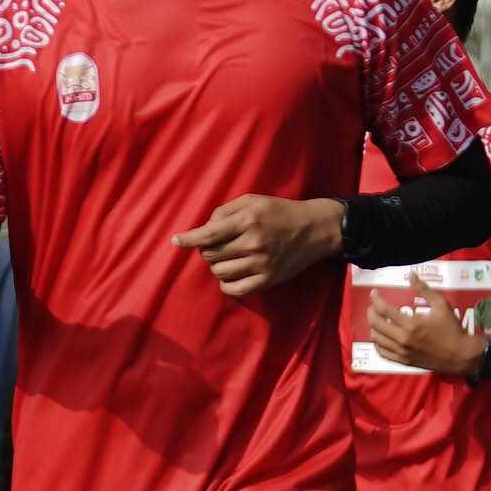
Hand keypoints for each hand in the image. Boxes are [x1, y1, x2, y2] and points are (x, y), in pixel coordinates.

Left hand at [172, 194, 343, 297]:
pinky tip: (230, 275)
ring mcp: (261, 264)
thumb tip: (204, 228)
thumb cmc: (280, 212)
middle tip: (217, 244)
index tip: (176, 240)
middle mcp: (253, 243)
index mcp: (247, 220)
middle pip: (210, 254)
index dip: (188, 238)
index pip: (209, 233)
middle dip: (207, 249)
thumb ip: (225, 211)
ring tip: (228, 257)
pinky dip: (226, 284)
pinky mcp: (268, 280)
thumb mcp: (253, 200)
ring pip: (219, 272)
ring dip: (217, 265)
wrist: (315, 229)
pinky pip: (234, 290)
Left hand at [365, 285, 484, 375]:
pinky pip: (383, 353)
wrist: (460, 354)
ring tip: (376, 319)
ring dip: (373, 326)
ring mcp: (402, 352)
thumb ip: (424, 289)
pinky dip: (378, 343)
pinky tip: (380, 336)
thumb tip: (411, 275)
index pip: (384, 310)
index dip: (376, 299)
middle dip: (371, 311)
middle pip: (376, 324)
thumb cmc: (452, 329)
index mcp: (411, 324)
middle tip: (373, 305)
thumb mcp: (441, 305)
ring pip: (376, 339)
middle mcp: (403, 339)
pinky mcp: (404, 360)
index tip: (374, 293)